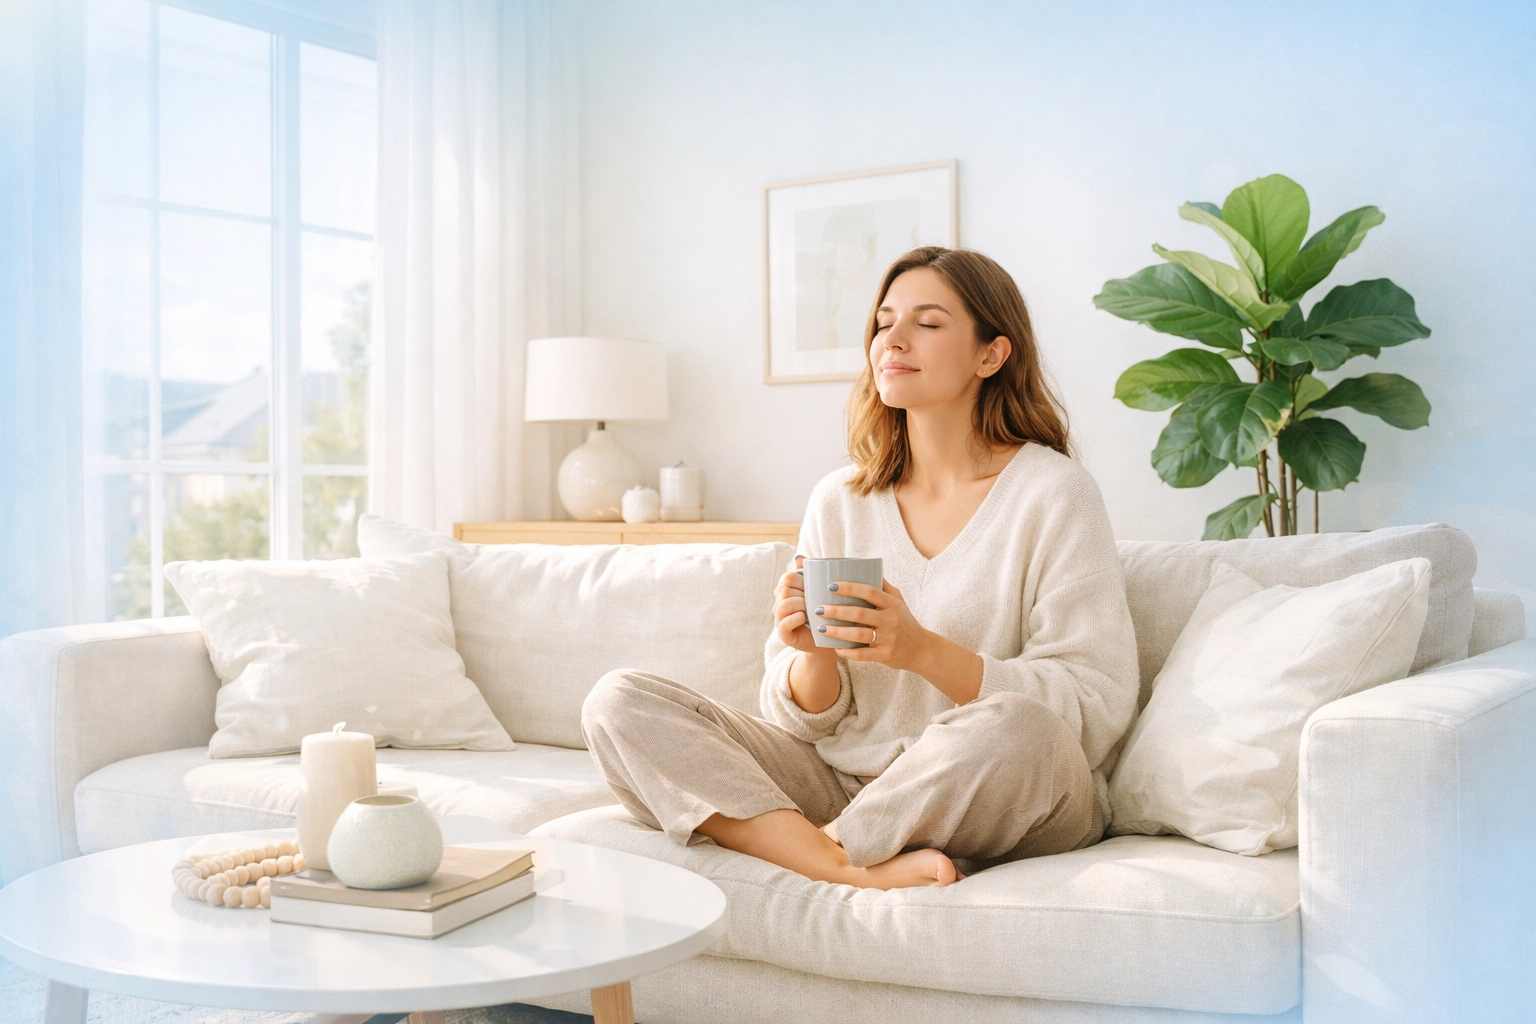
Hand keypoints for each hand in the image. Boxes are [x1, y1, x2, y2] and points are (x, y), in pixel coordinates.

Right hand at [773, 555, 821, 653]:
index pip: (787, 577)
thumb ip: (809, 573)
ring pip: (783, 604)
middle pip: (785, 590)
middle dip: (802, 594)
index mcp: (787, 591)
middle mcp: (779, 604)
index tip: (813, 588)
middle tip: (814, 602)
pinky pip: (784, 623)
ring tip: (811, 611)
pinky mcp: (783, 634)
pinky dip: (795, 618)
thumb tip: (799, 557)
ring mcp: (779, 619)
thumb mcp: (819, 591)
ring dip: (800, 605)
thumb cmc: (824, 613)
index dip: (801, 581)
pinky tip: (805, 619)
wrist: (829, 638)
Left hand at [812, 577, 930, 670]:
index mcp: (892, 604)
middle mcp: (891, 620)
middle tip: (818, 609)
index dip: (850, 587)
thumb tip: (866, 568)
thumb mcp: (899, 601)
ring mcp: (888, 638)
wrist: (922, 650)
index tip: (831, 586)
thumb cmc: (905, 622)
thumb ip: (884, 586)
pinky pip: (864, 654)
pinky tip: (836, 648)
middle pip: (860, 613)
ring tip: (821, 629)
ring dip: (838, 632)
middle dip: (837, 611)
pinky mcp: (886, 655)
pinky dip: (849, 652)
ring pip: (859, 634)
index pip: (870, 591)